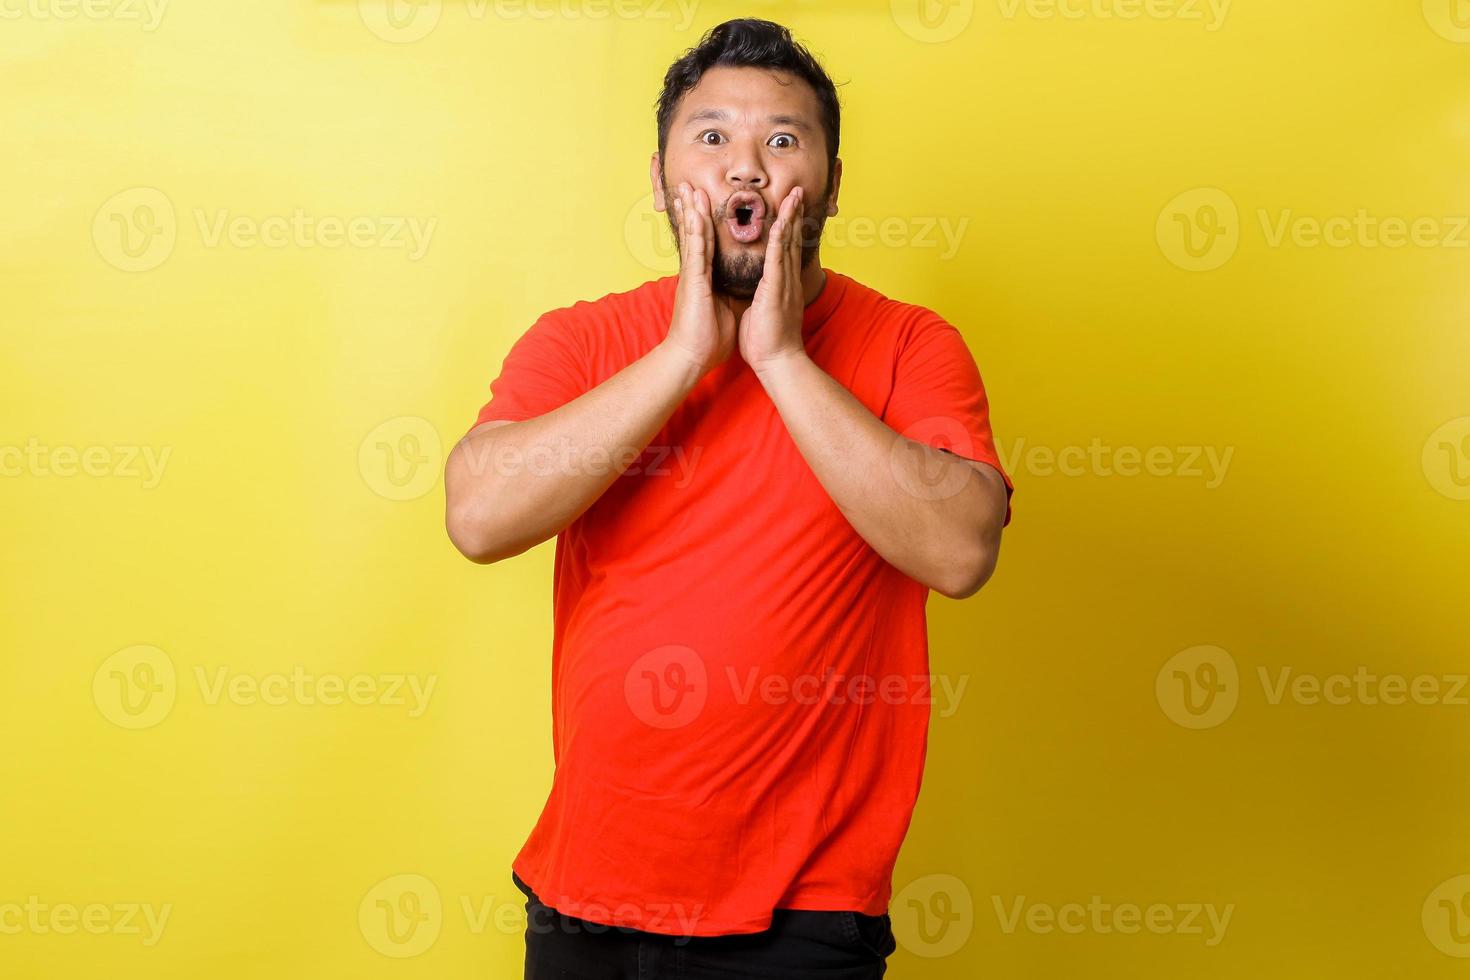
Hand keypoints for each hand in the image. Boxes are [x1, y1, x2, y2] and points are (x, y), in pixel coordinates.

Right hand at [661, 182, 737, 376]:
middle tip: (689, 185)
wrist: (692, 357)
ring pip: (694, 236)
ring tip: (689, 189)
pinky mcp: (693, 282)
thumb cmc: (708, 337)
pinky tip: (695, 213)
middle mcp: (696, 273)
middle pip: (696, 233)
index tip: (705, 202)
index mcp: (704, 278)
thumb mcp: (725, 307)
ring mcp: (692, 276)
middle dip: (693, 208)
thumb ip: (731, 291)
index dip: (704, 222)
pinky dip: (696, 230)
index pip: (706, 243)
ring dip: (692, 211)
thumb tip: (743, 284)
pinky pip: (696, 251)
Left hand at [738, 185, 808, 373]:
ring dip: (790, 217)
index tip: (788, 208)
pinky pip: (777, 258)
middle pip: (791, 239)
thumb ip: (762, 296)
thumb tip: (758, 292)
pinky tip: (782, 221)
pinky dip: (780, 238)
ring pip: (787, 243)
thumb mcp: (763, 311)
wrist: (777, 362)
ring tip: (794, 195)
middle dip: (793, 214)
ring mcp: (784, 283)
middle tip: (797, 191)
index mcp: (782, 284)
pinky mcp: (777, 289)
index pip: (784, 250)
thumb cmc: (767, 342)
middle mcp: (787, 280)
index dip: (787, 227)